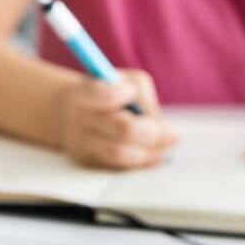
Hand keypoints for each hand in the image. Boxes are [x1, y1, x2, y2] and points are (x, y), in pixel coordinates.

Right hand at [53, 70, 178, 169]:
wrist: (68, 112)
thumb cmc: (103, 91)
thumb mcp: (119, 78)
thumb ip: (140, 94)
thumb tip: (160, 124)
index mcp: (84, 94)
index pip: (104, 96)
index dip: (122, 94)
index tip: (131, 91)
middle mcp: (80, 121)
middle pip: (122, 130)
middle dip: (154, 133)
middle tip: (176, 135)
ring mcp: (82, 144)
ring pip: (121, 153)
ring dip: (152, 151)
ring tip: (170, 145)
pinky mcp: (87, 161)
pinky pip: (119, 165)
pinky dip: (142, 161)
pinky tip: (157, 154)